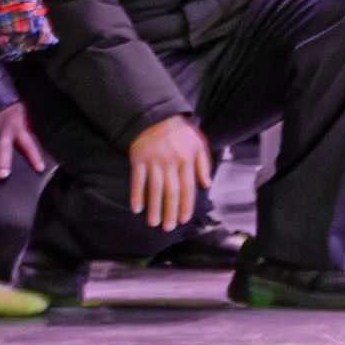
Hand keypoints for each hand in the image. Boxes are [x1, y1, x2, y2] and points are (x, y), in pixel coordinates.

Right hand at [129, 115, 214, 232]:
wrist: (157, 117)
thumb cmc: (181, 133)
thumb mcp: (199, 144)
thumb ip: (204, 164)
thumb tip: (207, 184)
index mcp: (187, 159)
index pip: (188, 187)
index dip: (187, 204)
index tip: (184, 220)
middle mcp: (171, 162)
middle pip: (171, 191)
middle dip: (170, 211)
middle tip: (168, 228)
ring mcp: (153, 161)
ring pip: (154, 189)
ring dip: (154, 207)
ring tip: (153, 223)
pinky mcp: (138, 159)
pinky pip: (137, 180)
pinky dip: (136, 195)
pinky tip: (137, 208)